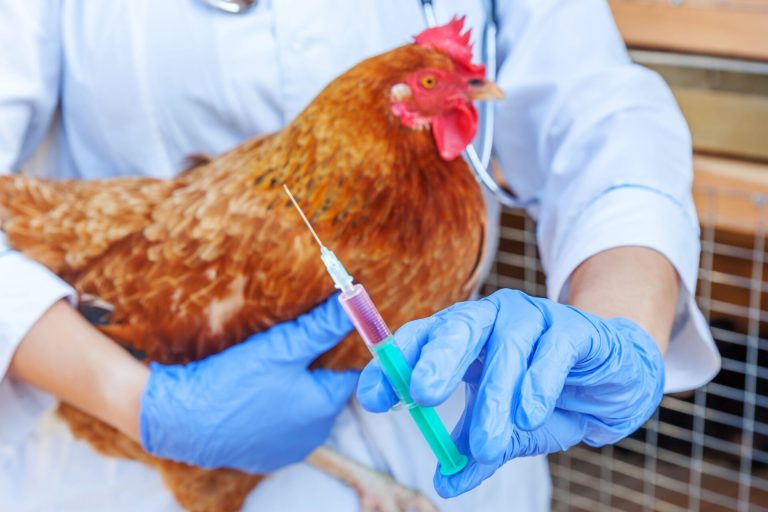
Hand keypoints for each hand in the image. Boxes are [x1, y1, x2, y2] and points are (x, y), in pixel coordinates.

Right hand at [140, 295, 357, 472]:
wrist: (181, 419)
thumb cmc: (234, 382)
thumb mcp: (282, 347)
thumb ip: (322, 326)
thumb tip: (355, 300)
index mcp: (324, 408)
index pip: (348, 373)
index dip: (338, 349)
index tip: (325, 331)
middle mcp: (313, 435)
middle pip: (325, 390)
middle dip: (314, 368)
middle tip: (293, 343)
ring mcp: (288, 449)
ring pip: (302, 408)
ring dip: (293, 388)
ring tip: (272, 364)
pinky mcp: (263, 456)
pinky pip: (280, 424)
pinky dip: (273, 408)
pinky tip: (256, 391)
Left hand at [357, 289, 663, 496]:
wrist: (614, 379)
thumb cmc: (548, 396)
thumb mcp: (507, 430)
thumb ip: (476, 453)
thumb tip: (444, 484)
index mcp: (464, 338)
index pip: (419, 339)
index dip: (393, 365)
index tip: (372, 398)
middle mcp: (492, 319)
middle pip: (458, 326)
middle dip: (437, 358)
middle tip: (422, 394)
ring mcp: (534, 318)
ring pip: (507, 345)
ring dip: (495, 395)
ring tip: (487, 441)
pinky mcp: (574, 328)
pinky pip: (554, 349)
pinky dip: (540, 382)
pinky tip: (531, 413)